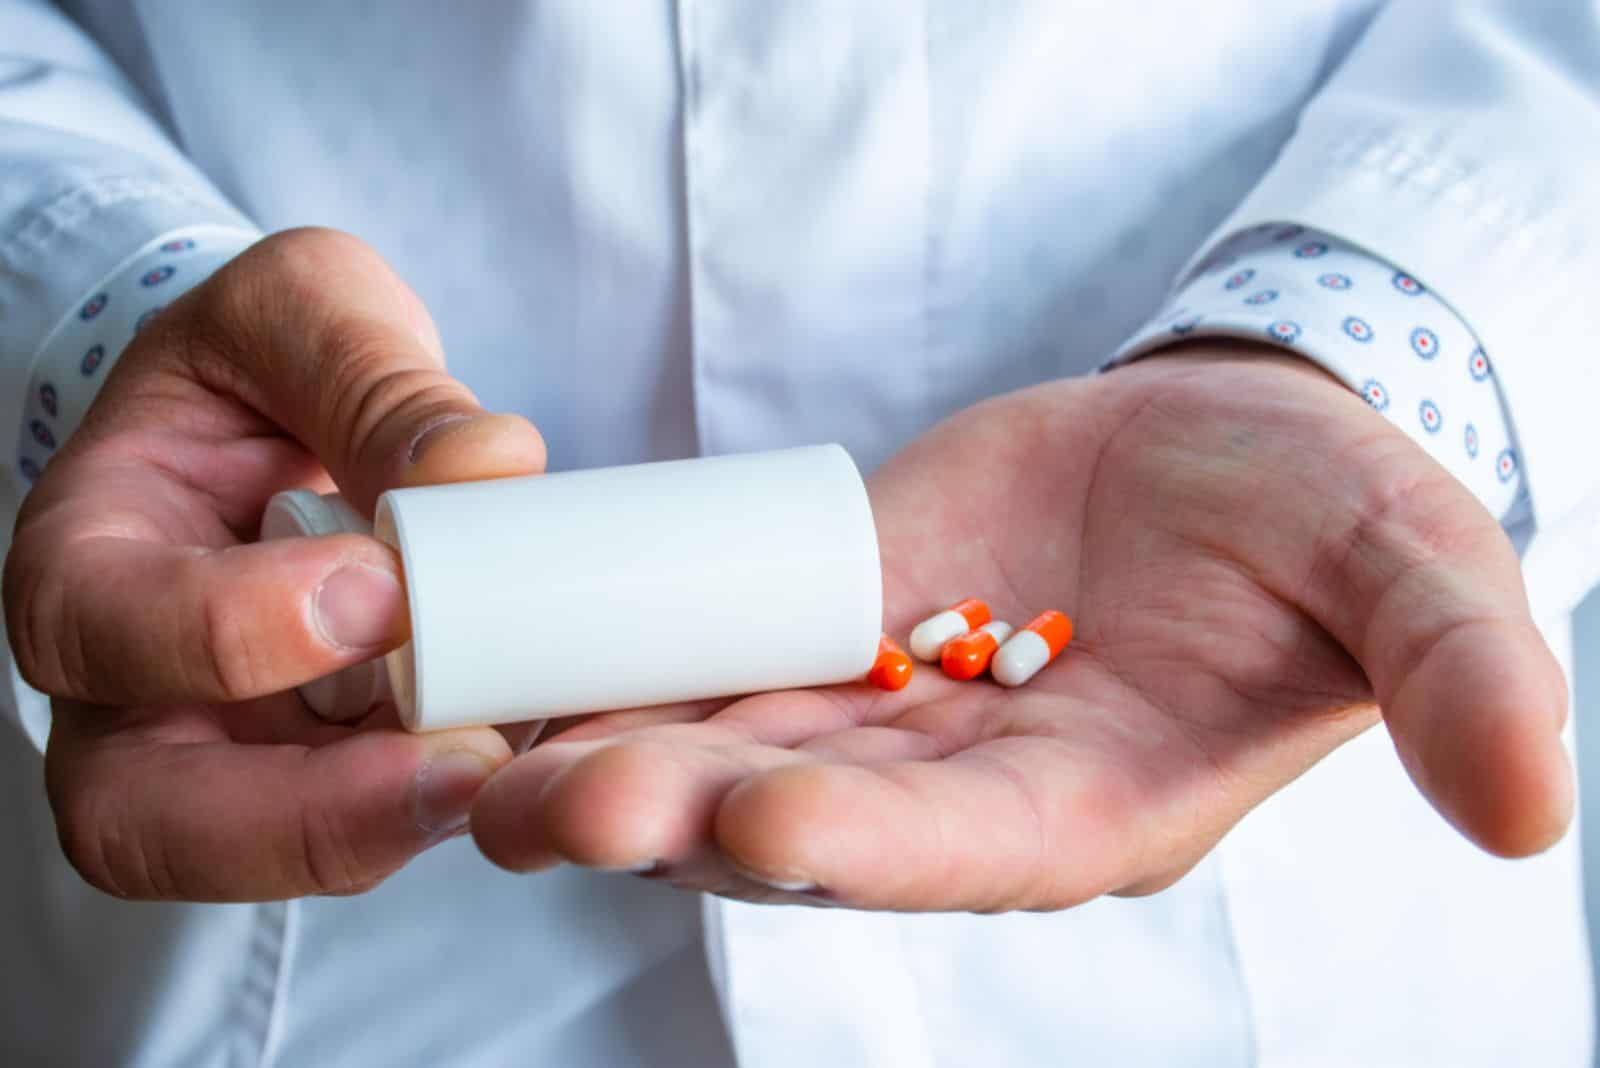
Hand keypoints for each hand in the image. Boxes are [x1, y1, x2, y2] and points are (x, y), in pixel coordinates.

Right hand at [4, 228, 545, 900]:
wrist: (299, 416)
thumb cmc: (270, 364)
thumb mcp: (306, 313)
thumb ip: (373, 378)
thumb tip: (487, 468)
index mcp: (86, 554)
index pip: (99, 627)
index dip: (229, 631)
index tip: (380, 590)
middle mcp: (132, 687)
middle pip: (141, 819)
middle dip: (306, 815)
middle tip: (454, 768)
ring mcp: (227, 751)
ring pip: (267, 857)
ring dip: (397, 827)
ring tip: (515, 772)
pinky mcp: (329, 774)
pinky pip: (375, 824)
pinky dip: (456, 802)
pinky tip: (536, 754)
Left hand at [469, 349, 1570, 910]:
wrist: (1228, 453)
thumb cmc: (1328, 521)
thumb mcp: (1417, 577)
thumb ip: (1461, 680)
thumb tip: (1531, 809)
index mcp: (1094, 807)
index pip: (970, 853)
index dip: (867, 851)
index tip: (759, 828)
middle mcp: (965, 790)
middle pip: (809, 824)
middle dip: (685, 818)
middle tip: (558, 803)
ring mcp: (883, 712)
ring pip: (733, 752)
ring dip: (617, 756)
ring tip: (491, 752)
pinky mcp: (830, 628)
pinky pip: (717, 662)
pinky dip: (626, 667)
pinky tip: (527, 664)